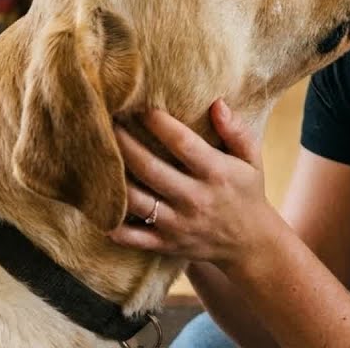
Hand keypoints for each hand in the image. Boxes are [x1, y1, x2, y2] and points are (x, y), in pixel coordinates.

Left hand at [108, 100, 273, 268]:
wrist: (249, 245)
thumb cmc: (246, 192)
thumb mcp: (252, 159)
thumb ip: (236, 131)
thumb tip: (217, 103)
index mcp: (216, 174)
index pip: (183, 144)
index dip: (160, 123)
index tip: (142, 106)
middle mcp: (195, 199)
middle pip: (150, 169)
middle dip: (125, 143)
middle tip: (108, 122)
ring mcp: (177, 224)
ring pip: (136, 200)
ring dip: (113, 178)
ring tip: (97, 155)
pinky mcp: (165, 244)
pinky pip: (132, 237)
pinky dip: (112, 224)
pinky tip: (98, 203)